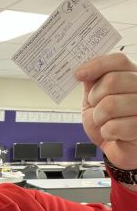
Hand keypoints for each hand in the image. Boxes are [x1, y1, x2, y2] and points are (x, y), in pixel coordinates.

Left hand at [75, 53, 136, 170]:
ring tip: (106, 122)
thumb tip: (83, 69)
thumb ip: (92, 82)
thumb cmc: (109, 122)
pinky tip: (114, 134)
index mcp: (133, 76)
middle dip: (95, 97)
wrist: (117, 149)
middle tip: (97, 107)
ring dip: (99, 117)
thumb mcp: (95, 99)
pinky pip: (114, 126)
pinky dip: (106, 132)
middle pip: (112, 81)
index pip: (118, 60)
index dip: (97, 65)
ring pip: (110, 104)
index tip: (79, 74)